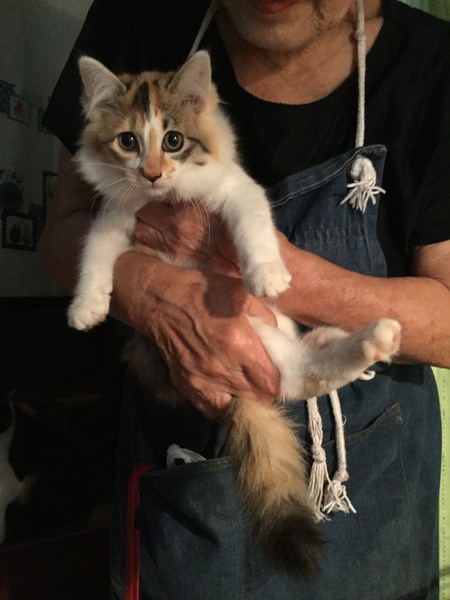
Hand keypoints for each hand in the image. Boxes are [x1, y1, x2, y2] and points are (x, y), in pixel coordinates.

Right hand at [124, 202, 280, 417]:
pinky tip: (226, 388)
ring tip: (246, 380)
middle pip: (259, 399)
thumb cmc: (203, 290)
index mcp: (240, 345)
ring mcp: (202, 381)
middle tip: (266, 373)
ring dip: (246, 396)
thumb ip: (268, 319)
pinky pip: (212, 408)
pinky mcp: (186, 386)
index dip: (283, 379)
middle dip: (267, 388)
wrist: (159, 298)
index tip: (282, 369)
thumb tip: (280, 339)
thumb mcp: (243, 294)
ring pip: (237, 406)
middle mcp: (221, 369)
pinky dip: (223, 402)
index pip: (274, 383)